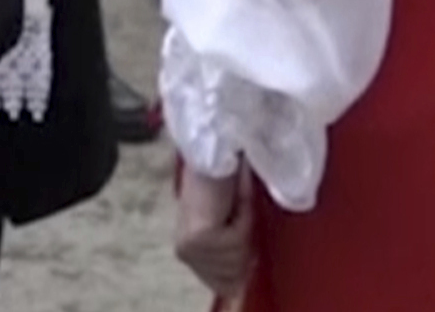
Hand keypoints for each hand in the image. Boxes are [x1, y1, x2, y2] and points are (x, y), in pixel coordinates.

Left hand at [174, 163, 253, 299]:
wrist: (215, 149)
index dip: (243, 265)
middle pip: (234, 274)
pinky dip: (245, 219)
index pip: (223, 284)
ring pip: (238, 257)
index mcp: (189, 250)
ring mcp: (189, 246)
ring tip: (237, 204)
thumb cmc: (226, 178)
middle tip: (239, 212)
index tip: (249, 240)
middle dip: (245, 242)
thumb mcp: (231, 222)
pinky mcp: (199, 237)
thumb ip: (233, 248)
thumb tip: (246, 273)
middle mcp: (184, 251)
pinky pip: (237, 240)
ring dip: (245, 228)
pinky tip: (236, 200)